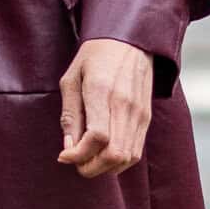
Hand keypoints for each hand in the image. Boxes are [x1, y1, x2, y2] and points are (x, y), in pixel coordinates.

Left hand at [57, 38, 153, 178]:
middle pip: (114, 153)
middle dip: (90, 167)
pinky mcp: (146, 118)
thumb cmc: (94, 57)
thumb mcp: (72, 78)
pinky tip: (103, 154)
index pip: (97, 136)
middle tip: (75, 162)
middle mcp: (125, 105)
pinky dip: (118, 162)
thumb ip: (70, 114)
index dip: (79, 154)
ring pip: (127, 157)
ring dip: (105, 168)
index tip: (63, 156)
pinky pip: (136, 151)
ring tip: (88, 159)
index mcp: (102, 91)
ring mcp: (139, 113)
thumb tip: (68, 147)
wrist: (130, 40)